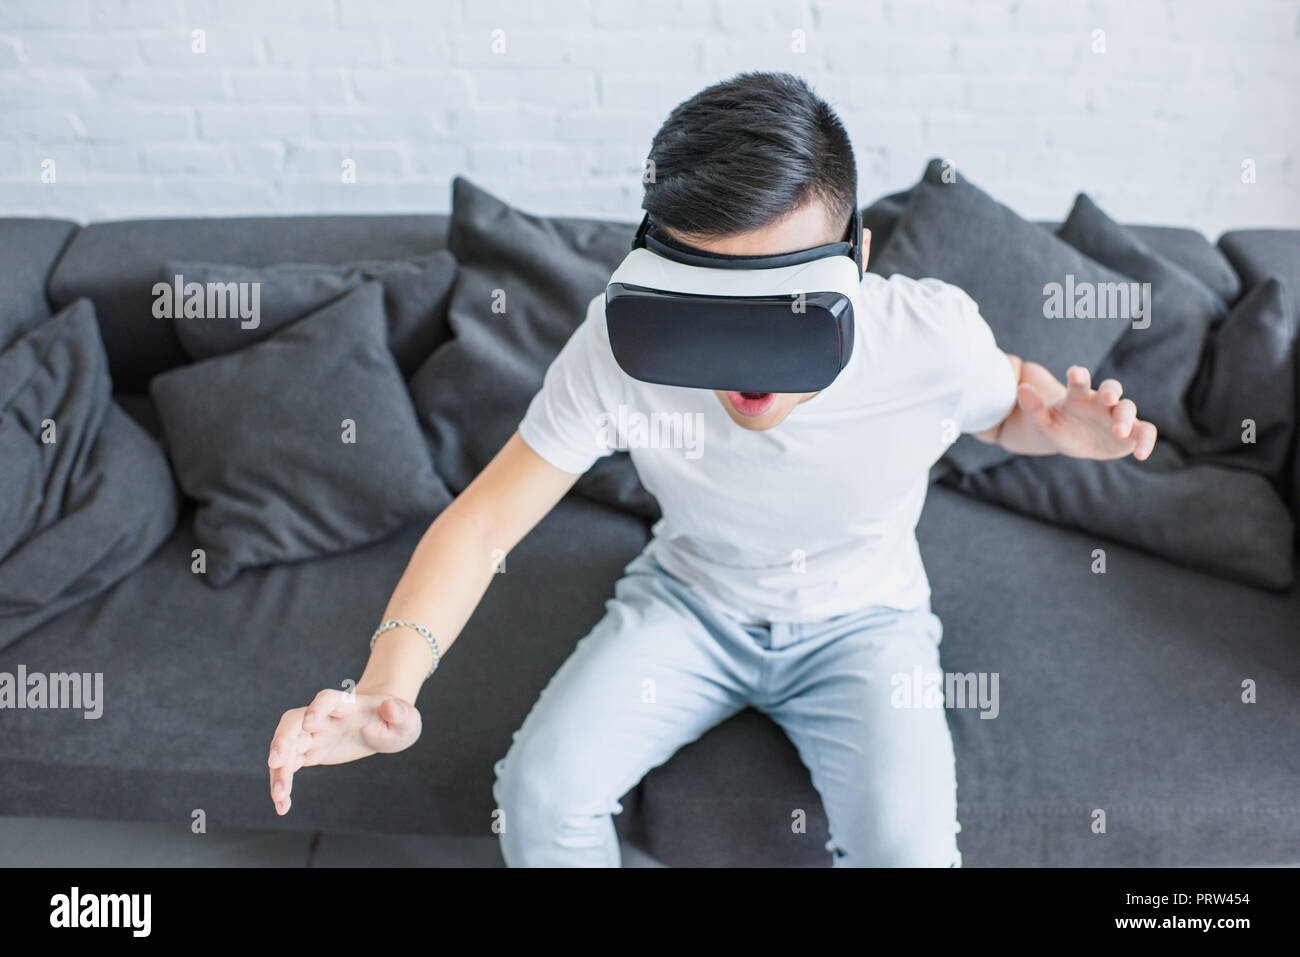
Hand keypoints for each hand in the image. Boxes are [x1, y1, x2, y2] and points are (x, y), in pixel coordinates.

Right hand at [267, 689, 421, 815]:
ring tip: (279, 798)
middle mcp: (325, 717)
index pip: (327, 699)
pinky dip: (282, 782)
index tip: (310, 723)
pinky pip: (288, 764)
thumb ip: (401, 713)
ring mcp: (315, 733)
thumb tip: (390, 706)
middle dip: (282, 739)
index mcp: (349, 706)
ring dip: (278, 769)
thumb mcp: (407, 718)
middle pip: (294, 721)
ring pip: (286, 745)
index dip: (317, 708)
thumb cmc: (397, 719)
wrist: (385, 723)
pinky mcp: (311, 751)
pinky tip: (282, 805)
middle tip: (275, 762)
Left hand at [1016, 366, 1156, 460]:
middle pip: (1111, 388)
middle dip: (1111, 391)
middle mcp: (1101, 402)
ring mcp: (1117, 415)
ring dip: (1126, 417)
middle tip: (1108, 399)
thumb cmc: (1057, 427)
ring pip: (1129, 407)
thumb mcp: (1042, 422)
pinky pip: (1145, 431)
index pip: (1079, 381)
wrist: (1071, 442)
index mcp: (1078, 396)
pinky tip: (1140, 455)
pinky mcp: (1131, 432)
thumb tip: (1022, 388)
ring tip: (1118, 432)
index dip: (1079, 376)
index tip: (1075, 374)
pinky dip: (1147, 440)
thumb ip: (1033, 407)